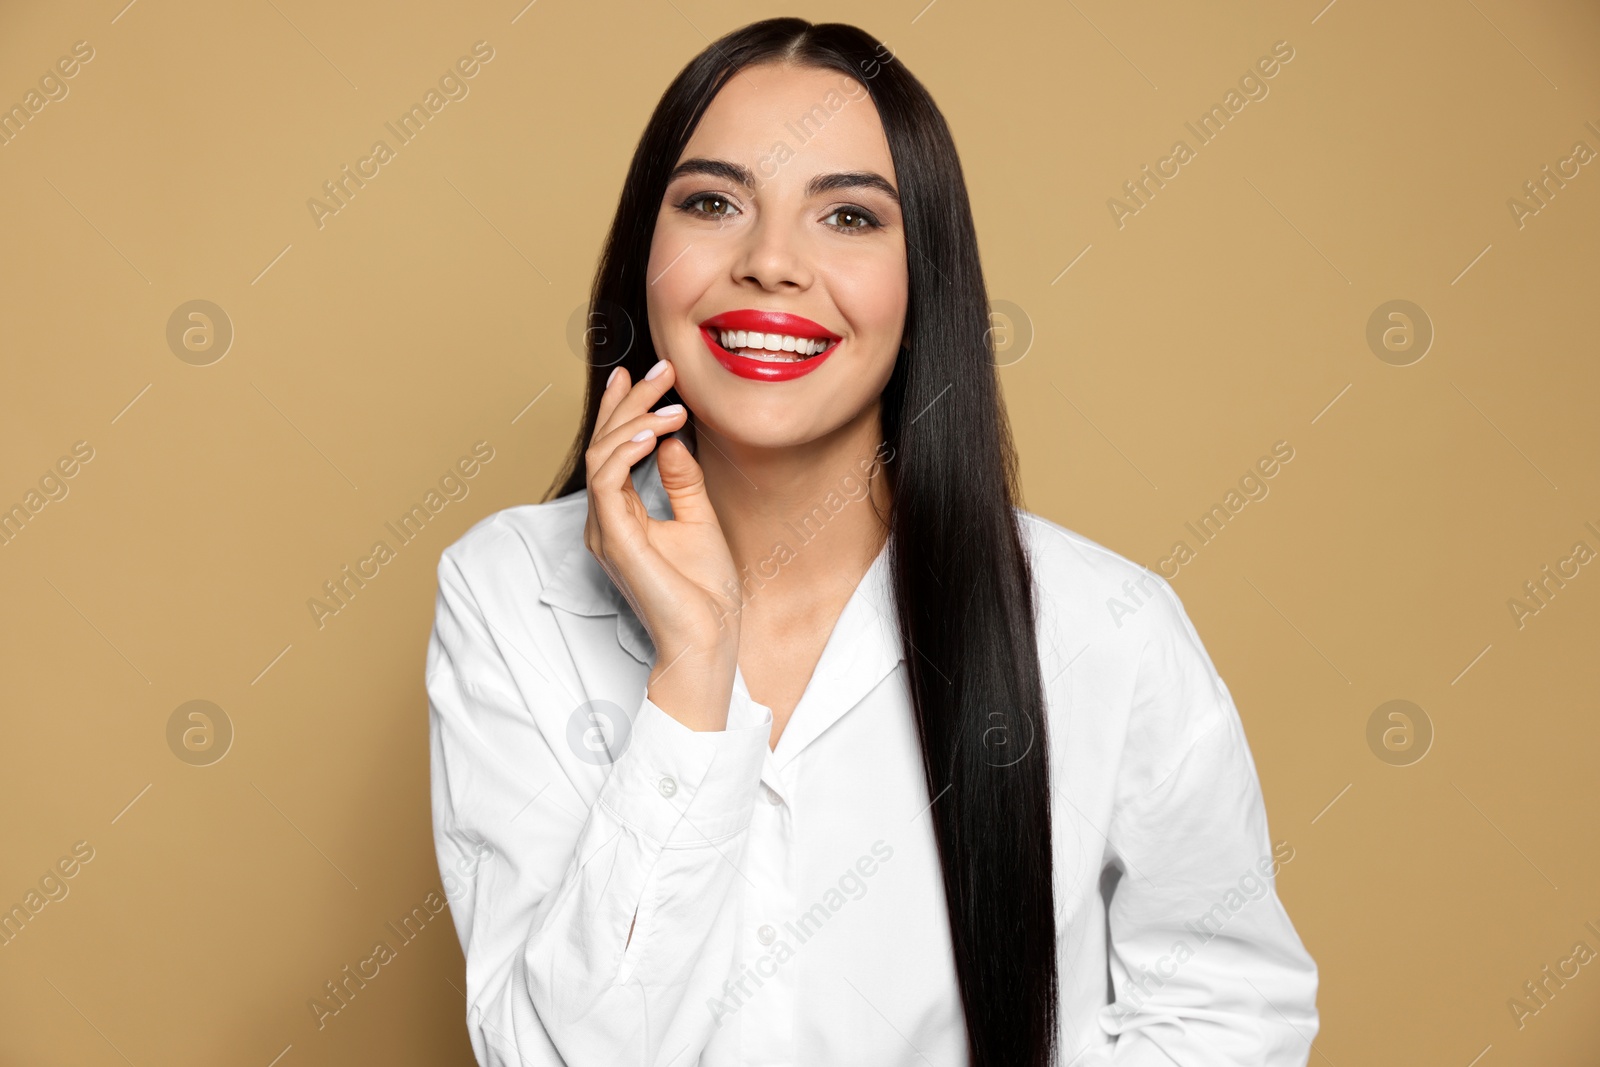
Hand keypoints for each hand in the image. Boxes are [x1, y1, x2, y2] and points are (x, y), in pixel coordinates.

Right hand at [583, 359, 741, 673]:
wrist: (709, 640)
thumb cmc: (705, 593)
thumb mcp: (699, 520)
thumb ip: (681, 481)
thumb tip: (669, 439)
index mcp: (621, 516)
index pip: (613, 450)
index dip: (623, 408)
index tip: (642, 374)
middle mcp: (605, 521)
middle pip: (605, 445)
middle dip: (630, 402)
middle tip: (662, 370)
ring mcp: (605, 531)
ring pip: (601, 456)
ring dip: (635, 421)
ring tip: (672, 402)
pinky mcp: (615, 541)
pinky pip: (607, 483)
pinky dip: (626, 452)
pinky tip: (653, 433)